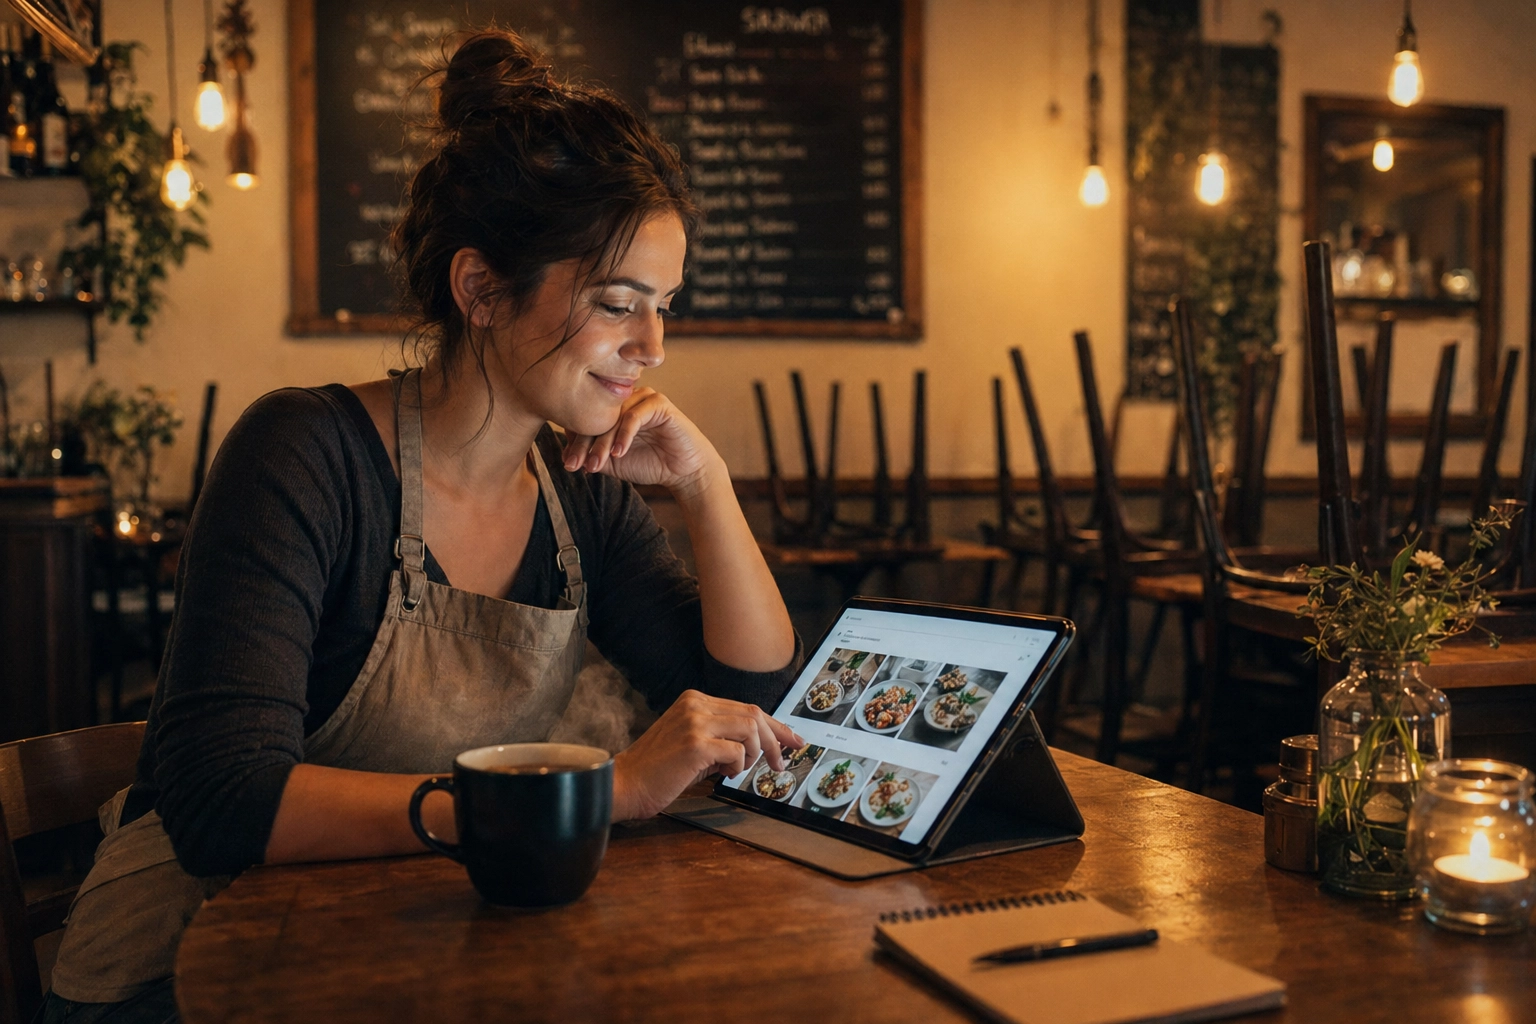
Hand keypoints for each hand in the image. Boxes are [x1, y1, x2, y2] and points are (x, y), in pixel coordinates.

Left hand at [561, 388, 721, 496]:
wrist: (683, 472)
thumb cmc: (650, 464)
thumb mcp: (614, 463)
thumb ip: (593, 456)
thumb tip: (566, 455)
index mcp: (613, 410)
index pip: (587, 420)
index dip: (575, 442)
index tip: (568, 464)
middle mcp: (626, 400)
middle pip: (597, 417)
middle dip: (585, 444)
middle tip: (576, 465)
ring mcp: (643, 398)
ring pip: (614, 417)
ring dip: (603, 443)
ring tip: (597, 464)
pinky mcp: (659, 403)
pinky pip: (635, 416)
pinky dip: (624, 435)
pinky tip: (619, 453)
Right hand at [611, 690, 803, 819]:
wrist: (625, 784)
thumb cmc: (658, 770)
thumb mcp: (692, 742)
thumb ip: (721, 736)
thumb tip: (760, 744)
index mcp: (695, 700)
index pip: (746, 707)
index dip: (774, 725)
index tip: (792, 740)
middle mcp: (696, 704)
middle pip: (753, 714)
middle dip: (776, 739)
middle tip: (783, 761)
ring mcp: (695, 722)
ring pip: (750, 730)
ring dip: (752, 755)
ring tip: (735, 770)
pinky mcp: (695, 744)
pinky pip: (736, 752)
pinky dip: (737, 767)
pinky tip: (721, 774)